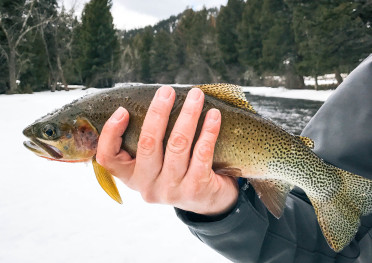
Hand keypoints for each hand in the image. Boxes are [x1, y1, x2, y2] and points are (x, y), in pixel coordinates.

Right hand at [96, 86, 238, 215]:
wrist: (208, 201)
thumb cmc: (178, 172)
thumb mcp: (156, 164)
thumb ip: (149, 142)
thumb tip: (155, 101)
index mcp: (132, 177)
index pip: (108, 159)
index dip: (110, 134)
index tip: (123, 110)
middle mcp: (148, 186)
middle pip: (148, 144)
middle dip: (158, 112)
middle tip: (167, 91)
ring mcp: (172, 190)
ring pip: (177, 145)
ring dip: (188, 115)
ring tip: (196, 96)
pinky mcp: (196, 189)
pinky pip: (202, 153)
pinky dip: (208, 131)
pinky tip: (214, 116)